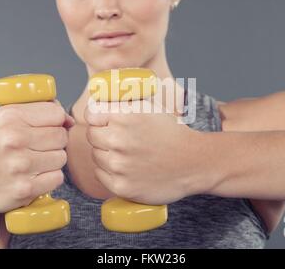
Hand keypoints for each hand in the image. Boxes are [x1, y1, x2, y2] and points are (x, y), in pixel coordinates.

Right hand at [0, 101, 74, 212]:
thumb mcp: (11, 116)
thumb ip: (42, 110)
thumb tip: (70, 120)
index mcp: (10, 116)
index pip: (57, 113)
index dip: (56, 121)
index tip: (44, 128)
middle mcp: (13, 139)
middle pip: (61, 136)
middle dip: (54, 142)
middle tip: (36, 147)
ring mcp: (20, 165)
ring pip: (61, 157)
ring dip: (52, 160)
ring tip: (34, 161)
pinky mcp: (25, 188)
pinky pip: (58, 177)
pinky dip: (50, 178)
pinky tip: (34, 176)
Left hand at [84, 99, 201, 204]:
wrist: (194, 162)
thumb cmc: (172, 132)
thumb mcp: (150, 107)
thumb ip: (123, 101)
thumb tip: (97, 98)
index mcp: (125, 116)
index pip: (91, 114)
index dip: (97, 117)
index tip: (103, 120)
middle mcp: (119, 140)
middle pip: (92, 135)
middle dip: (103, 135)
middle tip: (120, 138)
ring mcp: (119, 165)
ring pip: (96, 155)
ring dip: (107, 154)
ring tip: (128, 153)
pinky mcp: (121, 186)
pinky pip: (100, 174)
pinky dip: (109, 171)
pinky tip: (127, 167)